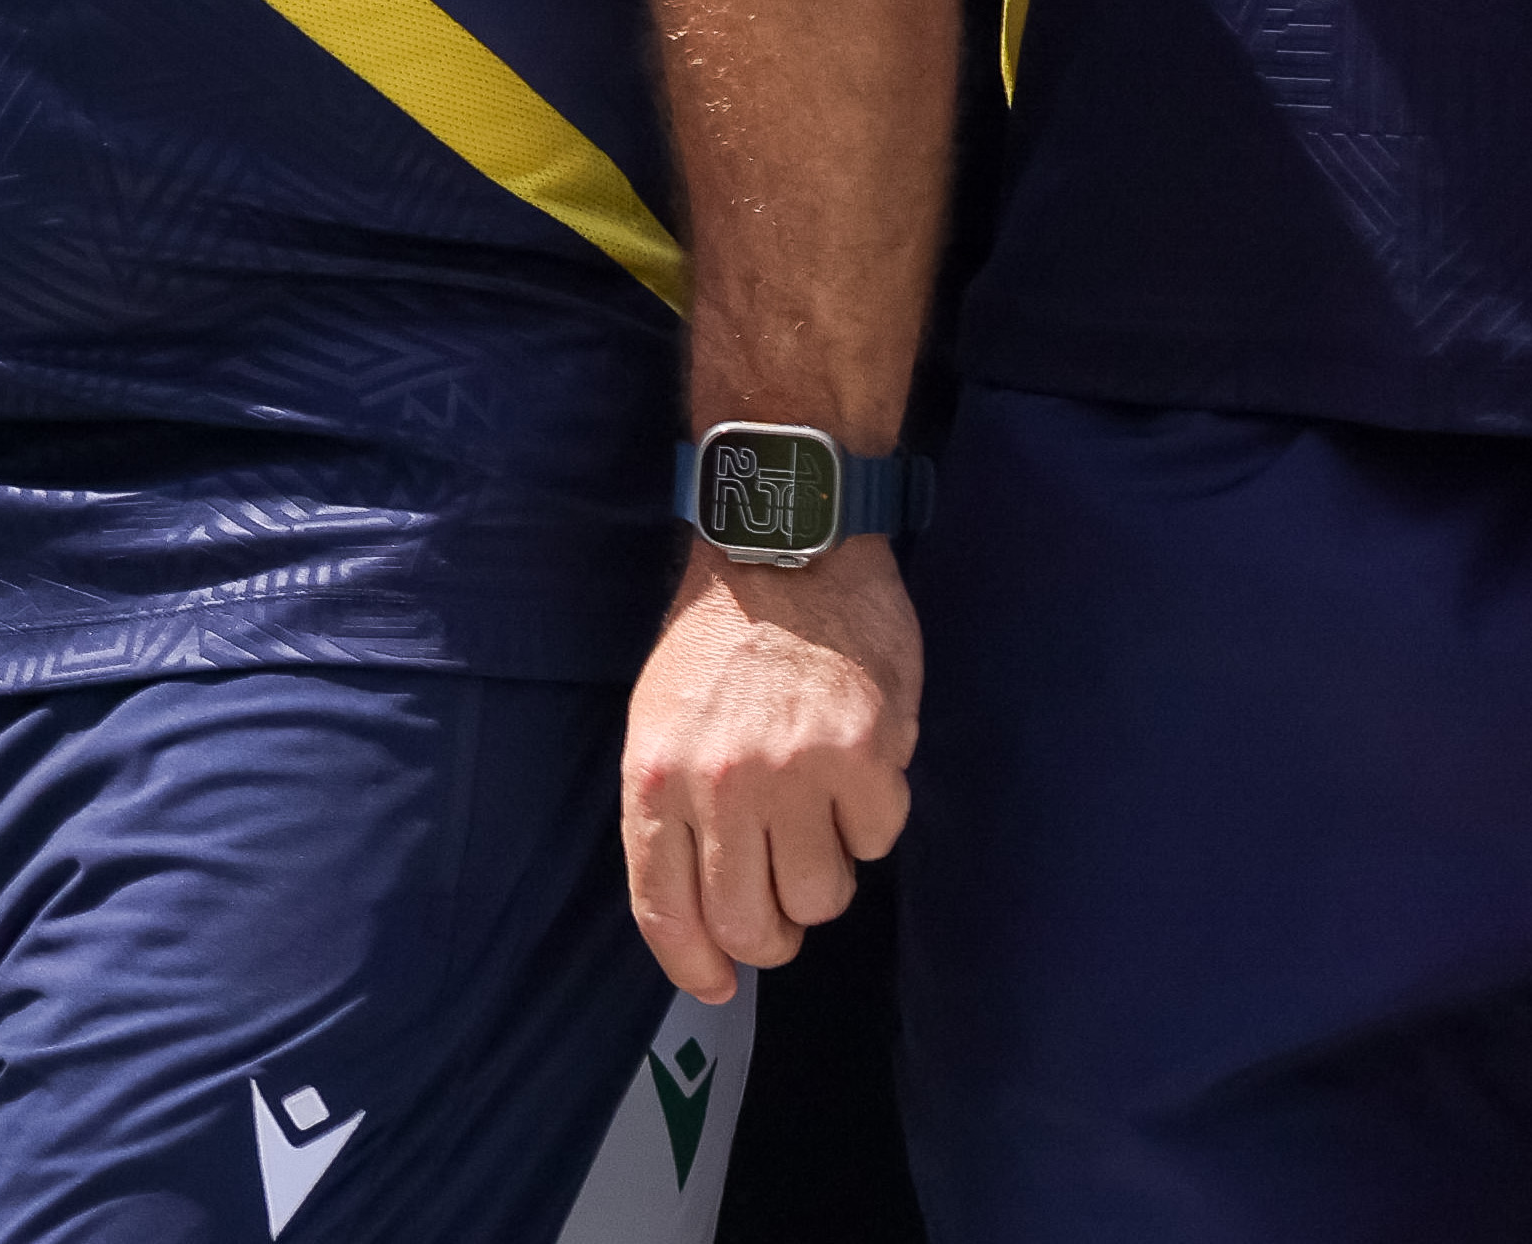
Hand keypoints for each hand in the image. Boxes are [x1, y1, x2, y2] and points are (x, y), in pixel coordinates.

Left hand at [619, 540, 922, 1001]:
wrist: (785, 549)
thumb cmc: (716, 643)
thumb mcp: (657, 721)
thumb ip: (673, 815)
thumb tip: (700, 918)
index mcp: (654, 775)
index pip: (664, 909)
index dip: (693, 963)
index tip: (714, 983)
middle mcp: (718, 783)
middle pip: (751, 926)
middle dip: (771, 932)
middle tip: (781, 898)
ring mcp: (794, 772)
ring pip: (821, 898)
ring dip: (824, 873)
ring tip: (813, 813)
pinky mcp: (866, 758)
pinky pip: (877, 843)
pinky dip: (870, 820)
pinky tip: (852, 768)